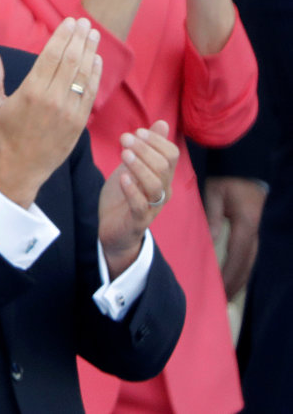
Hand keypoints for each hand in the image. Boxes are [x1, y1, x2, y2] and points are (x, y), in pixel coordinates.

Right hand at [0, 17, 101, 206]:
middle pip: (71, 60)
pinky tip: (97, 60)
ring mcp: (69, 111)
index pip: (52, 56)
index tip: (69, 22)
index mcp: (30, 91)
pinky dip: (96, 75)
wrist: (20, 169)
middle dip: (79, 38)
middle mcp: (52, 99)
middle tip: (85, 23)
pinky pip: (91, 93)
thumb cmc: (3, 136)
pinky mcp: (79, 123)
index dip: (63, 36)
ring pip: (84, 74)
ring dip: (90, 52)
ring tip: (93, 35)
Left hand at [98, 120, 178, 278]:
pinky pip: (141, 206)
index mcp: (163, 177)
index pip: (172, 154)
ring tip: (123, 154)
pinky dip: (132, 190)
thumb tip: (162, 122)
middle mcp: (162, 191)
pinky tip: (122, 178)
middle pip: (164, 166)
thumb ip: (146, 148)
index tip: (137, 131)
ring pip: (155, 184)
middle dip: (144, 149)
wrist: (112, 230)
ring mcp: (152, 207)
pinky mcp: (138, 221)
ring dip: (139, 166)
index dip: (156, 141)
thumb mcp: (132, 167)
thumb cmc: (123, 196)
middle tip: (124, 138)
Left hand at [204, 175, 264, 299]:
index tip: (220, 290)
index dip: (229, 275)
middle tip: (223, 300)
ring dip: (241, 277)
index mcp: (245, 224)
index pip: (237, 256)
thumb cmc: (227, 178)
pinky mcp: (252, 228)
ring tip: (229, 294)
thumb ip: (213, 217)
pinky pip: (249, 253)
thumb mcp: (215, 193)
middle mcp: (253, 230)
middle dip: (236, 282)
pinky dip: (242, 267)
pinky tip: (235, 275)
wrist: (244, 166)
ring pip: (250, 260)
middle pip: (247, 263)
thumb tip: (211, 241)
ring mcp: (255, 230)